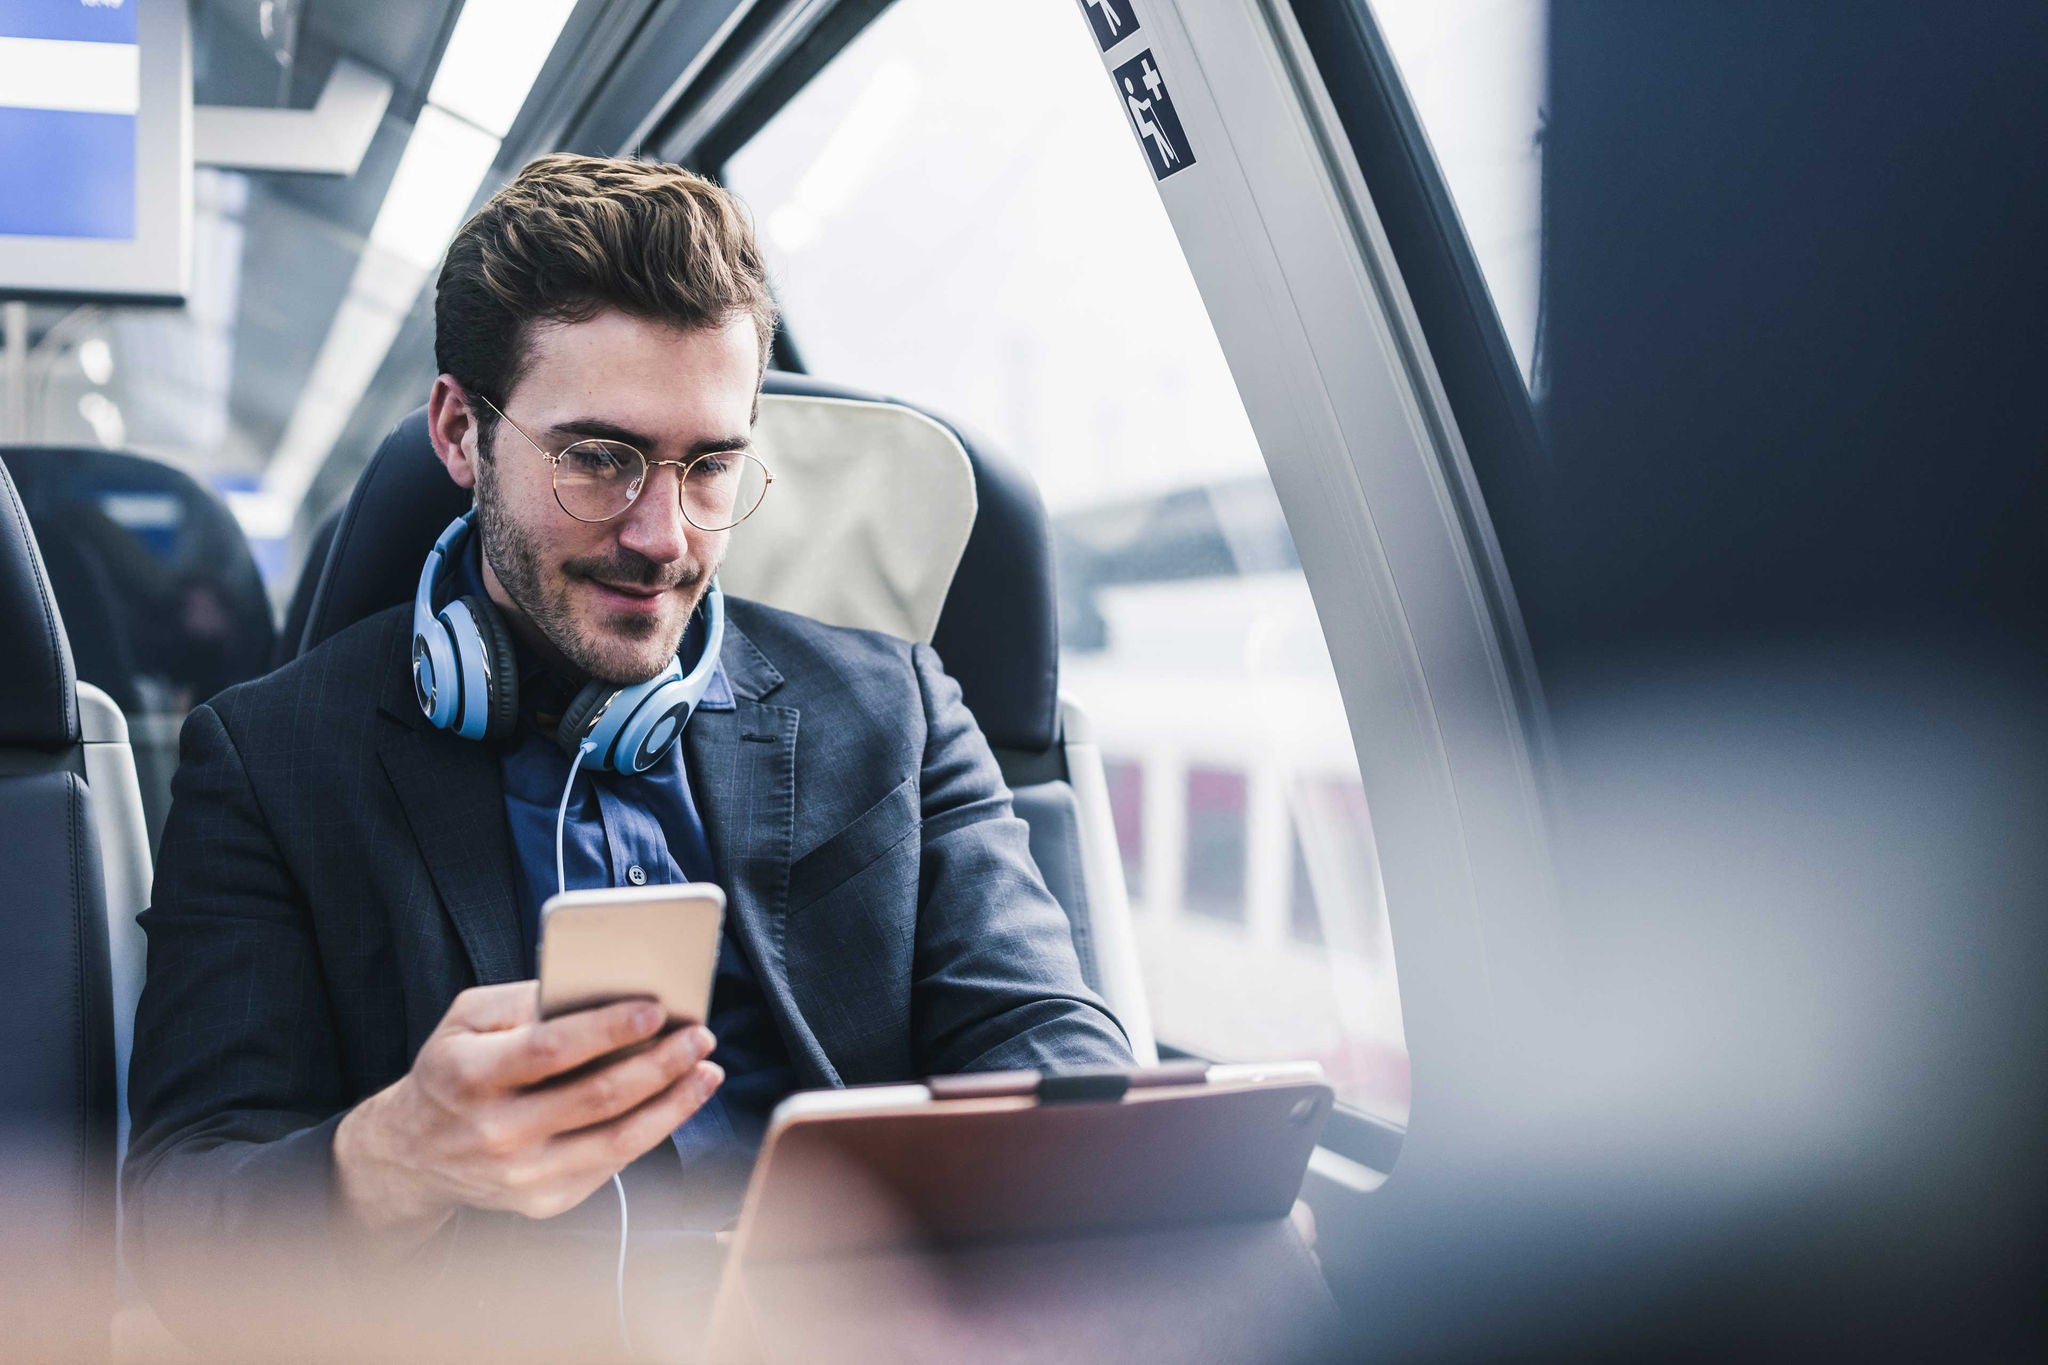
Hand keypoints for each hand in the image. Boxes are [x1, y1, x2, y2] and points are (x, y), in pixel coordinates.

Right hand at [333, 982, 722, 1249]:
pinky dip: (653, 1130)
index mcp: (471, 1075)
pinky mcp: (544, 1201)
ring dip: (673, 1103)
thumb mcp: (467, 1019)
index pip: (550, 1050)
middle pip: (597, 1097)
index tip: (656, 1008)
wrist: (413, 1154)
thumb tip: (597, 988)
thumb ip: (525, 999)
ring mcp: (522, 1175)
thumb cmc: (453, 1070)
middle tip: (700, 1035)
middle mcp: (496, 1131)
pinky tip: (676, 1102)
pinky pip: (613, 1164)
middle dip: (660, 1063)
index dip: (607, 1029)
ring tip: (706, 1071)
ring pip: (617, 1140)